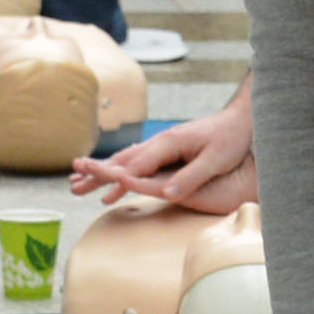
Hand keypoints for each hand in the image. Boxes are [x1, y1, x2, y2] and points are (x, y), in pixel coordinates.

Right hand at [75, 83, 254, 212]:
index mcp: (168, 143)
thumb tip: (168, 195)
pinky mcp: (166, 150)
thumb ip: (191, 176)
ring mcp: (161, 145)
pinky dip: (119, 172)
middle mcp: (160, 142)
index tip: (95, 189)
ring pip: (125, 161)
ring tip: (78, 182)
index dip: (115, 177)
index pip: (137, 165)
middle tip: (73, 184)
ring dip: (102, 172)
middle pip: (123, 161)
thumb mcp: (215, 160)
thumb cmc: (230, 138)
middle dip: (97, 174)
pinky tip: (110, 183)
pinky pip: (137, 163)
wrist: (240, 119)